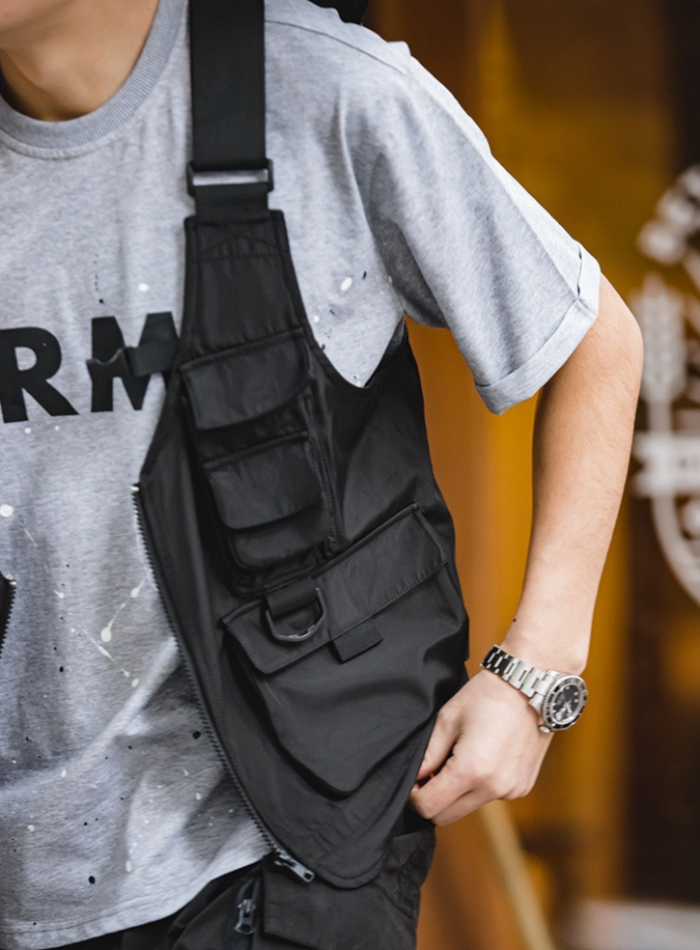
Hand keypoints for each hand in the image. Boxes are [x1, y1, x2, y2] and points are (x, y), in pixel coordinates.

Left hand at [408, 670, 552, 824]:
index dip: (413, 797)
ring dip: (455, 794)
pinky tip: (480, 760)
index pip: (429, 807)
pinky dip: (477, 787)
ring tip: (455, 761)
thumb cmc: (486, 697)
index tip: (411, 781)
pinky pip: (490, 798)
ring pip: (468, 808)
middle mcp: (494, 789)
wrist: (531, 687)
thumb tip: (413, 779)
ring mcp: (511, 791)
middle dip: (431, 800)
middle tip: (427, 773)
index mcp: (471, 771)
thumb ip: (428, 756)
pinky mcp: (522, 787)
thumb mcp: (447, 720)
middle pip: (447, 816)